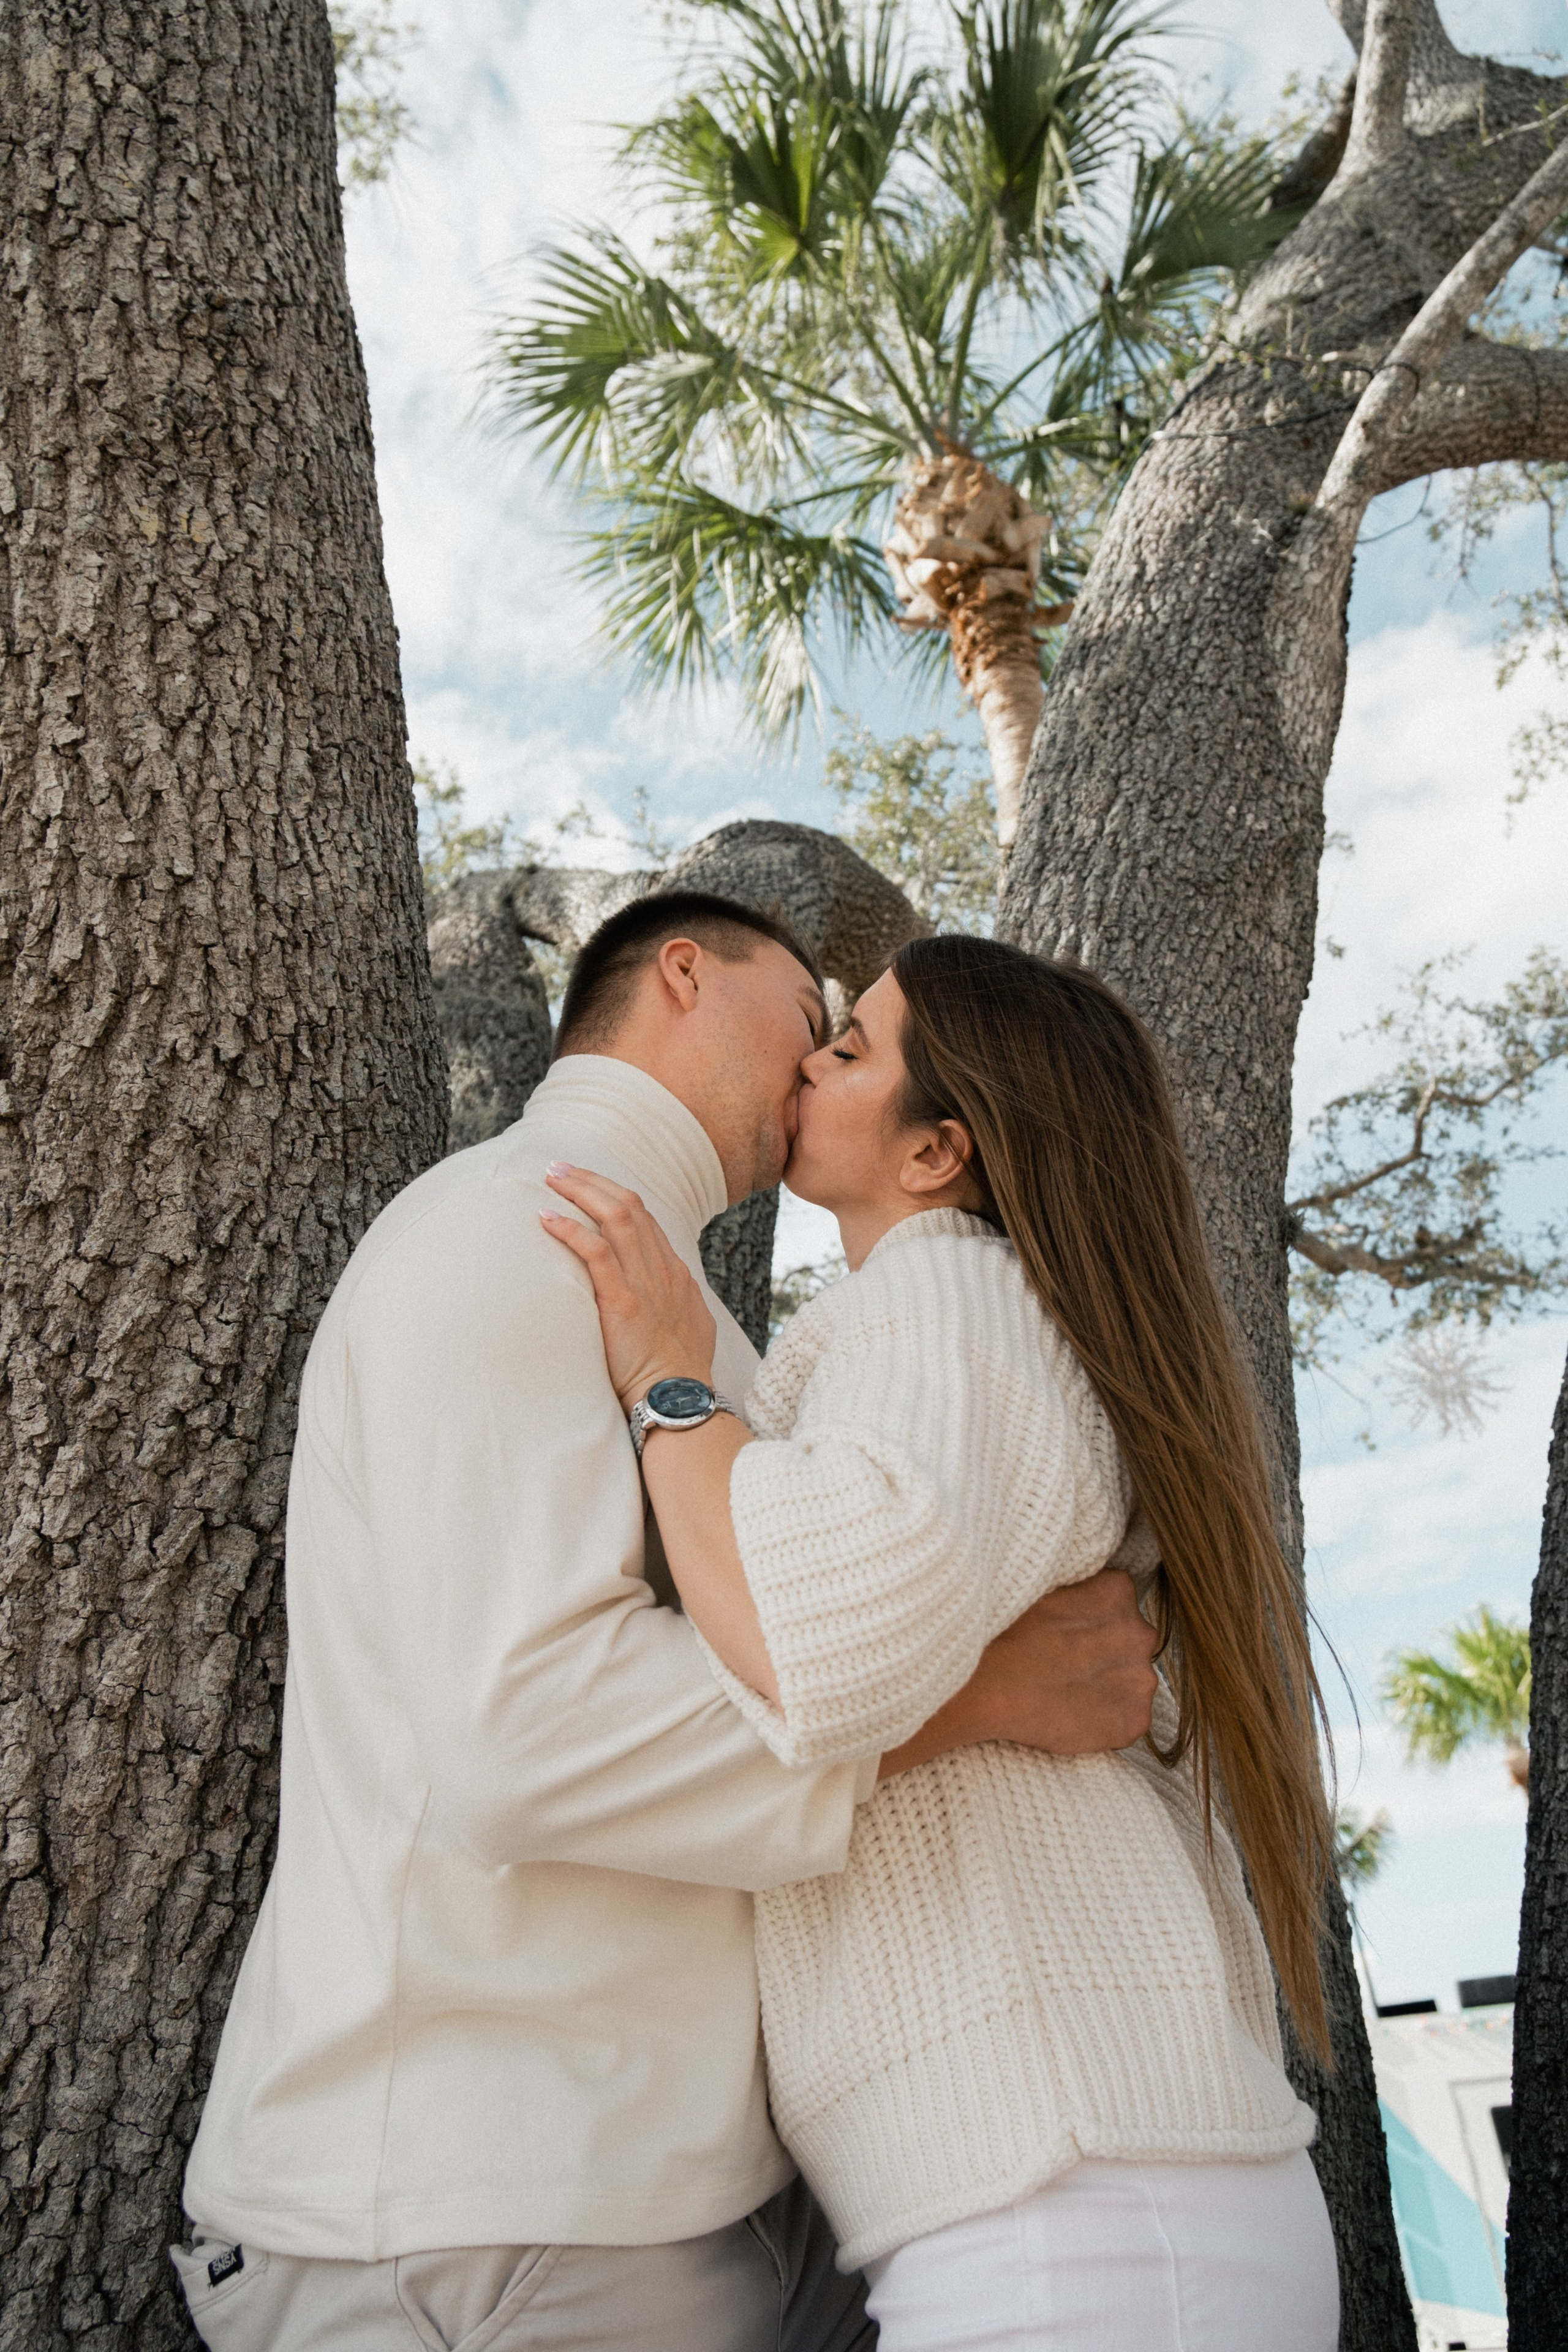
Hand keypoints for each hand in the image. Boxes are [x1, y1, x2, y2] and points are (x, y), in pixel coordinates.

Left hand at [540, 1164, 716, 1412]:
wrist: (680, 1404)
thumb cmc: (678, 1377)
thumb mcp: (688, 1330)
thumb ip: (672, 1305)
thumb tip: (658, 1298)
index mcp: (676, 1275)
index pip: (645, 1219)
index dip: (613, 1195)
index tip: (586, 1185)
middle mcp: (663, 1271)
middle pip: (630, 1206)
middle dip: (593, 1181)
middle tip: (559, 1168)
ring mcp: (645, 1285)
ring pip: (616, 1217)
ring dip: (580, 1191)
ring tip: (550, 1177)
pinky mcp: (623, 1304)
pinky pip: (596, 1252)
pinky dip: (571, 1230)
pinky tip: (546, 1217)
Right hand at [878, 1569, 1157, 1779]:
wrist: (984, 1686)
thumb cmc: (1003, 1631)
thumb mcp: (1044, 1586)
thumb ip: (1076, 1588)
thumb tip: (1083, 1591)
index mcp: (1119, 1591)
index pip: (1117, 1602)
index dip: (1091, 1618)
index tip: (1065, 1631)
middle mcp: (1139, 1632)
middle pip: (1130, 1641)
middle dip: (1106, 1651)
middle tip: (1065, 1664)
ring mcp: (1139, 1679)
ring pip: (1132, 1680)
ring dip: (1109, 1686)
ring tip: (1066, 1692)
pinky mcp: (1133, 1721)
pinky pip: (1129, 1719)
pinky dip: (1108, 1722)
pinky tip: (1073, 1716)